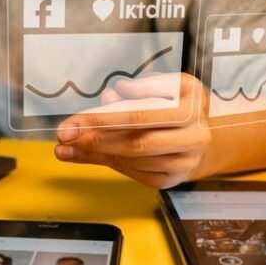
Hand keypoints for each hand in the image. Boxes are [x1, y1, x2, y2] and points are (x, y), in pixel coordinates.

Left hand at [55, 73, 212, 188]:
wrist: (201, 133)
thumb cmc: (179, 102)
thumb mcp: (169, 84)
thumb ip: (143, 87)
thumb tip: (114, 95)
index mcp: (192, 108)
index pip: (140, 116)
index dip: (103, 119)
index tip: (73, 122)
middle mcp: (194, 139)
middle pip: (135, 143)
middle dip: (94, 140)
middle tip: (63, 136)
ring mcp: (184, 164)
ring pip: (132, 161)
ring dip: (94, 154)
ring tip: (66, 146)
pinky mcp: (171, 180)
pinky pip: (134, 173)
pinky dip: (108, 163)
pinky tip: (85, 155)